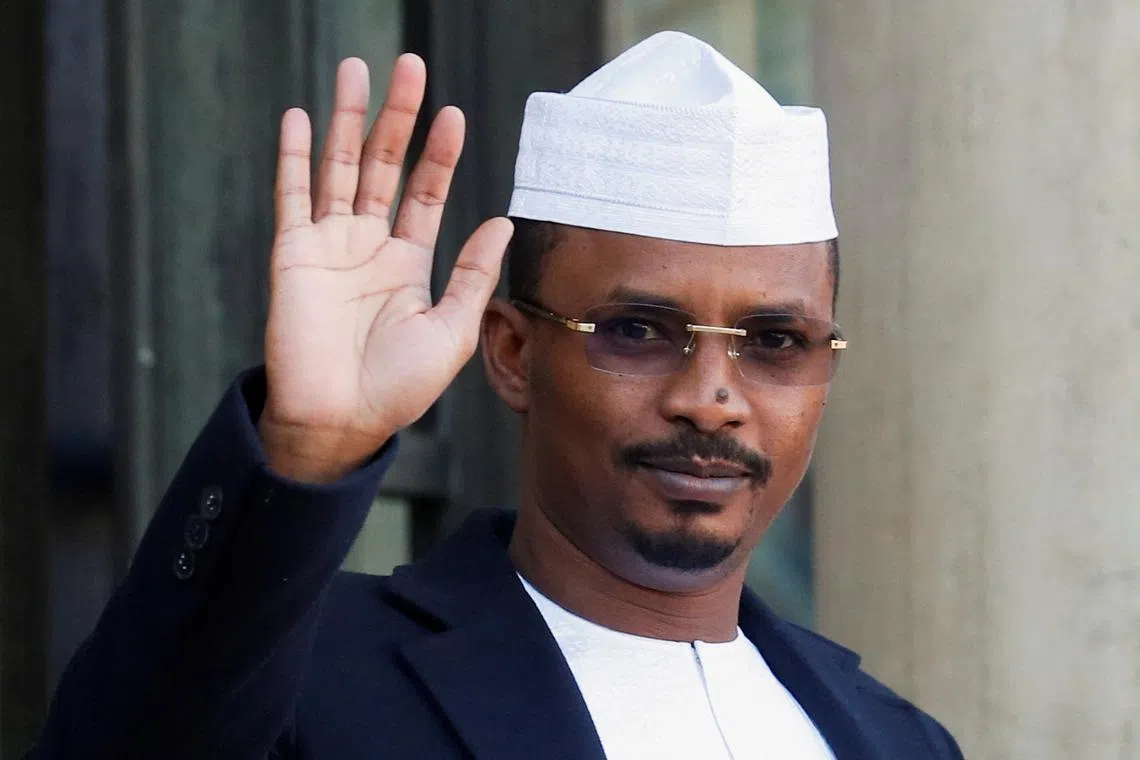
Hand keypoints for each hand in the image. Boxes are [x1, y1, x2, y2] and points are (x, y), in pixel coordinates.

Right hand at [259, 55, 512, 482]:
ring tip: (356, 71)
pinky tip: (302, 118)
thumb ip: (473, 274)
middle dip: (396, 118)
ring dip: (347, 120)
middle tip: (409, 67)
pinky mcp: (293, 255)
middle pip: (384, 167)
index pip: (424, 194)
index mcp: (407, 264)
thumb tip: (503, 223)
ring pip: (339, 168)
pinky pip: (293, 196)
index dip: (438, 155)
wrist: (340, 421)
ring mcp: (329, 247)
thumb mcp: (452, 330)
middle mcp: (368, 247)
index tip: (454, 116)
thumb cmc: (397, 387)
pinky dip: (295, 157)